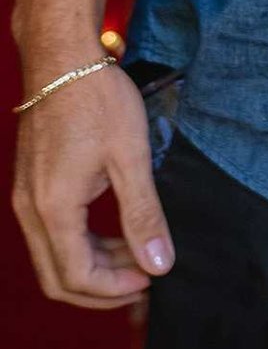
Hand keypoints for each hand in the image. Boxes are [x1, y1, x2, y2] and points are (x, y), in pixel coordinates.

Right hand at [12, 61, 173, 307]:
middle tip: (145, 277)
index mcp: (53, 208)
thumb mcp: (130, 157)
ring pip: (54, 259)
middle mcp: (30, 211)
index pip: (77, 277)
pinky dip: (84, 244)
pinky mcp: (31, 187)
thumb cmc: (97, 99)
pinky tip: (117, 232)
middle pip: (58, 279)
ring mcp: (26, 199)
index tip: (152, 278)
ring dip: (95, 266)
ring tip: (138, 254)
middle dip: (103, 289)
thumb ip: (143, 215)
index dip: (116, 290)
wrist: (63, 58)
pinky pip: (52, 235)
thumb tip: (159, 264)